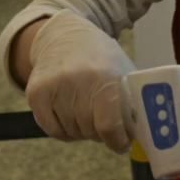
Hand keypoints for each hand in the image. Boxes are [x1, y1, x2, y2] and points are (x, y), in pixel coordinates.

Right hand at [25, 10, 136, 153]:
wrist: (64, 35)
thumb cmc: (101, 59)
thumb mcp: (123, 73)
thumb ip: (133, 104)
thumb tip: (143, 137)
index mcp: (104, 76)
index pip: (109, 125)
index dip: (117, 141)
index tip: (121, 143)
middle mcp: (76, 81)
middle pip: (90, 130)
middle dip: (101, 133)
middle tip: (104, 122)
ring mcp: (53, 87)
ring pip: (71, 133)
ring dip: (82, 131)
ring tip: (87, 112)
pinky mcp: (35, 93)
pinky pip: (52, 130)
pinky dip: (64, 130)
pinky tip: (70, 115)